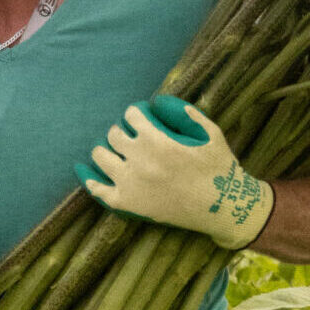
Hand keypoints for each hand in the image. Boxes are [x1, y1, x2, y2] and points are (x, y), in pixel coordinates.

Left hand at [75, 96, 273, 250]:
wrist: (223, 208)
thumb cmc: (220, 169)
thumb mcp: (211, 133)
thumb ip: (186, 113)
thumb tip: (160, 101)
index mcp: (157, 140)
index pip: (131, 115)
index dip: (136, 113)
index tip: (139, 117)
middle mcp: (139, 159)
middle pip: (113, 134)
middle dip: (120, 131)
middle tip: (127, 136)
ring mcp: (130, 183)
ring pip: (100, 157)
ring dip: (104, 150)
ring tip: (110, 152)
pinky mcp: (128, 204)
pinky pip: (98, 190)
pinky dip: (90, 180)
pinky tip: (87, 173)